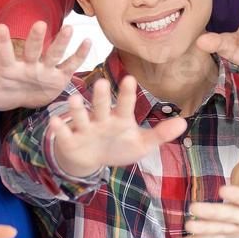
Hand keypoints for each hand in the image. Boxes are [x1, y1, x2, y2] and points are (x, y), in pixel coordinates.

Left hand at [0, 22, 89, 111]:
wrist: (19, 101)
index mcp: (8, 67)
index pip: (4, 53)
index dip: (3, 42)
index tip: (1, 27)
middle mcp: (28, 64)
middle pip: (33, 50)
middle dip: (36, 39)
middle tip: (39, 24)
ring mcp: (44, 70)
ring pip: (54, 54)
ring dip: (61, 42)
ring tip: (70, 28)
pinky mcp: (58, 77)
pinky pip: (69, 66)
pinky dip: (78, 55)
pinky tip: (87, 42)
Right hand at [49, 76, 187, 177]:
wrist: (91, 158)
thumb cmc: (118, 146)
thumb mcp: (141, 143)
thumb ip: (160, 134)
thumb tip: (184, 123)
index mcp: (119, 118)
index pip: (124, 104)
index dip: (126, 93)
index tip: (129, 79)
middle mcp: (100, 119)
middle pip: (100, 106)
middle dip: (100, 96)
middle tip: (101, 82)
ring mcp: (84, 128)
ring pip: (80, 116)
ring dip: (77, 109)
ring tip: (74, 100)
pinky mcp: (70, 140)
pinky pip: (64, 133)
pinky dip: (58, 129)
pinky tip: (54, 122)